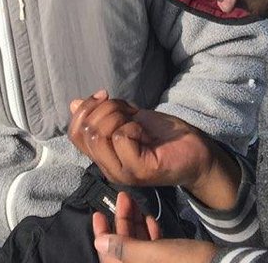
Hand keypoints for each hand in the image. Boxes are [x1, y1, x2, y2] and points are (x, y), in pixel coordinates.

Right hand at [68, 93, 215, 191]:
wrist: (193, 151)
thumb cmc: (161, 135)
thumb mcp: (127, 118)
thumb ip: (103, 113)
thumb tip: (74, 103)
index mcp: (103, 156)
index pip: (75, 133)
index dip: (85, 108)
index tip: (104, 95)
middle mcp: (108, 168)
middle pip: (86, 130)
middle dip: (106, 109)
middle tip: (129, 113)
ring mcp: (122, 172)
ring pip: (101, 134)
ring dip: (120, 117)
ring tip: (137, 124)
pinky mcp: (138, 170)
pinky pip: (121, 137)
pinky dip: (134, 126)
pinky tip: (146, 133)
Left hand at [91, 190, 159, 257]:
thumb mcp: (150, 253)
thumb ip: (124, 247)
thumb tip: (100, 242)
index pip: (110, 255)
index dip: (102, 233)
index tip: (98, 215)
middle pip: (125, 246)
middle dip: (121, 220)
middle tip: (121, 199)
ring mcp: (156, 261)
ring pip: (140, 245)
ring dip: (135, 222)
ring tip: (133, 202)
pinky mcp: (170, 257)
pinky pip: (154, 246)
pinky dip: (150, 231)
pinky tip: (148, 218)